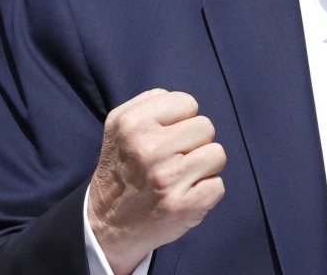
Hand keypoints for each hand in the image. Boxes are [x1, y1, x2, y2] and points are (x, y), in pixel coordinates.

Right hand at [87, 89, 225, 273]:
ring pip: (217, 154)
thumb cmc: (122, 167)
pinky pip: (218, 185)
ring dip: (203, 166)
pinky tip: (184, 195)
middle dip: (194, 142)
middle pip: (206, 127)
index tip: (165, 138)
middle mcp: (148, 148)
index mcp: (132, 123)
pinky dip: (206, 191)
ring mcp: (167, 178)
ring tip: (180, 176)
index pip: (187, 102)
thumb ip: (151, 103)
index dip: (181, 120)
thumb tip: (186, 104)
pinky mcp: (182, 205)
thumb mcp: (119, 125)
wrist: (107, 224)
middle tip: (173, 159)